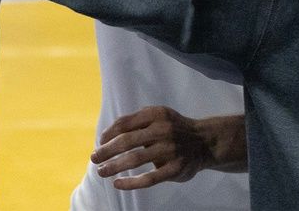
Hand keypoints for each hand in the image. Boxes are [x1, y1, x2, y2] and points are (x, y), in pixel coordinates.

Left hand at [92, 106, 226, 189]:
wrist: (205, 141)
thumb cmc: (174, 128)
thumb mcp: (159, 115)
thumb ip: (137, 121)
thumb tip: (107, 135)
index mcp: (156, 114)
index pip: (125, 123)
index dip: (109, 133)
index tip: (100, 142)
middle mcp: (163, 130)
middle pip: (127, 141)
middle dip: (106, 150)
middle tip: (94, 158)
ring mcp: (170, 150)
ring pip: (135, 159)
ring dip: (114, 166)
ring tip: (101, 171)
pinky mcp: (175, 169)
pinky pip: (149, 178)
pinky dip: (131, 182)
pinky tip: (118, 184)